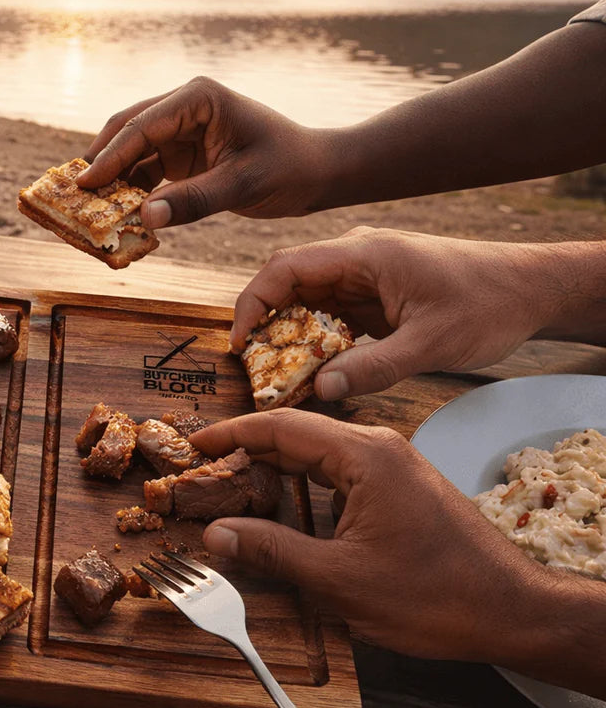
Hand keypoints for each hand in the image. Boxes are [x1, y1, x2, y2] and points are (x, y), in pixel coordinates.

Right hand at [74, 77, 336, 227]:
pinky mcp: (180, 156)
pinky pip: (145, 172)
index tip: (84, 184)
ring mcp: (179, 132)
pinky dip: (129, 193)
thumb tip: (143, 218)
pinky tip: (116, 215)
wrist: (316, 174)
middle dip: (100, 163)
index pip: (141, 126)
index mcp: (198, 99)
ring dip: (112, 181)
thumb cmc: (289, 168)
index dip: (109, 156)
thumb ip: (193, 201)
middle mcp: (183, 108)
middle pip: (126, 132)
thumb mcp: (242, 185)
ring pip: (131, 154)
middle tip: (72, 196)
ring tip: (87, 210)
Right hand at [188, 409, 559, 662]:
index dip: (231, 434)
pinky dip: (304, 485)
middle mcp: (381, 449)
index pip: (281, 426)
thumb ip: (272, 551)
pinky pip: (340, 473)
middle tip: (204, 471)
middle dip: (247, 451)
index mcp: (365, 456)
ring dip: (275, 469)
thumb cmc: (436, 595)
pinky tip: (282, 509)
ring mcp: (395, 467)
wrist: (511, 611)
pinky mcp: (402, 488)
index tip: (195, 446)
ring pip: (319, 455)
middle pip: (297, 435)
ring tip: (232, 487)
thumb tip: (217, 535)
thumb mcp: (339, 579)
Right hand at [229, 228, 563, 400]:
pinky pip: (329, 313)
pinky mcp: (374, 294)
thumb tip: (320, 390)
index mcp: (365, 254)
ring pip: (306, 300)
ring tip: (278, 374)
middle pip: (287, 282)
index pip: (285, 267)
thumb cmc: (488, 305)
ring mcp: (365, 275)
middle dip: (264, 323)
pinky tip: (315, 369)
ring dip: (289, 335)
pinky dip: (315, 340)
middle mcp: (357, 257)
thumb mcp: (431, 344)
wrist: (531, 289)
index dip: (252, 303)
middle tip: (253, 367)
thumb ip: (374, 368)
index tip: (239, 342)